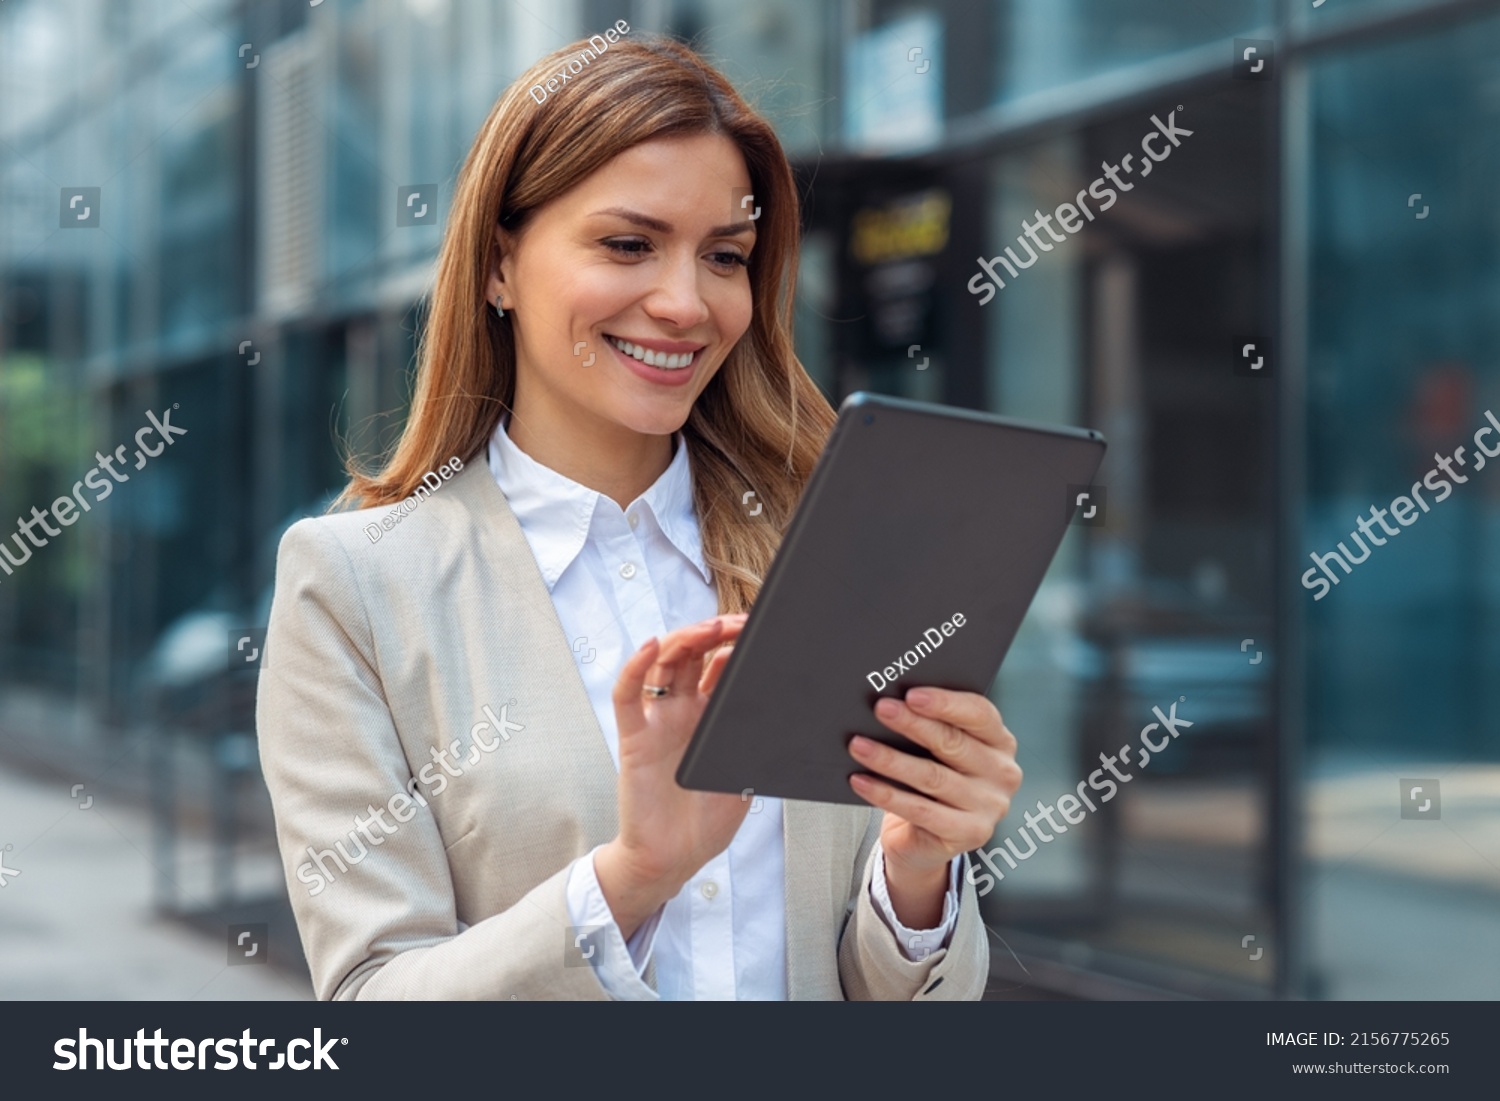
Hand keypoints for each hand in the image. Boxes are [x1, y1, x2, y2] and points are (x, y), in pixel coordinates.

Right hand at [594, 614, 747, 937]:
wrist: (673, 859)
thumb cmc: (707, 821)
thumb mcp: (746, 775)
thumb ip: (758, 743)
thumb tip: (790, 710)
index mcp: (710, 717)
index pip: (720, 665)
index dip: (737, 644)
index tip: (761, 630)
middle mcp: (681, 711)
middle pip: (693, 655)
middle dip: (715, 633)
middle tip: (738, 622)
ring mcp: (656, 721)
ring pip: (663, 664)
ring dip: (684, 639)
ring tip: (708, 628)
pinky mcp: (634, 737)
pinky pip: (627, 696)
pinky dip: (635, 667)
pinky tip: (651, 646)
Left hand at [847, 688, 1020, 928]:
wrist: (926, 839)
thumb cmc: (931, 780)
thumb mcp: (937, 750)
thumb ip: (929, 726)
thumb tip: (892, 701)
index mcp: (1000, 742)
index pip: (979, 714)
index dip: (945, 703)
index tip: (911, 694)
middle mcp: (1002, 773)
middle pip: (953, 742)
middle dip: (912, 724)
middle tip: (881, 709)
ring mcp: (989, 807)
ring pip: (932, 777)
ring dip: (890, 759)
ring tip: (858, 745)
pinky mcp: (970, 834)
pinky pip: (920, 810)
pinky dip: (885, 794)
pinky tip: (860, 781)